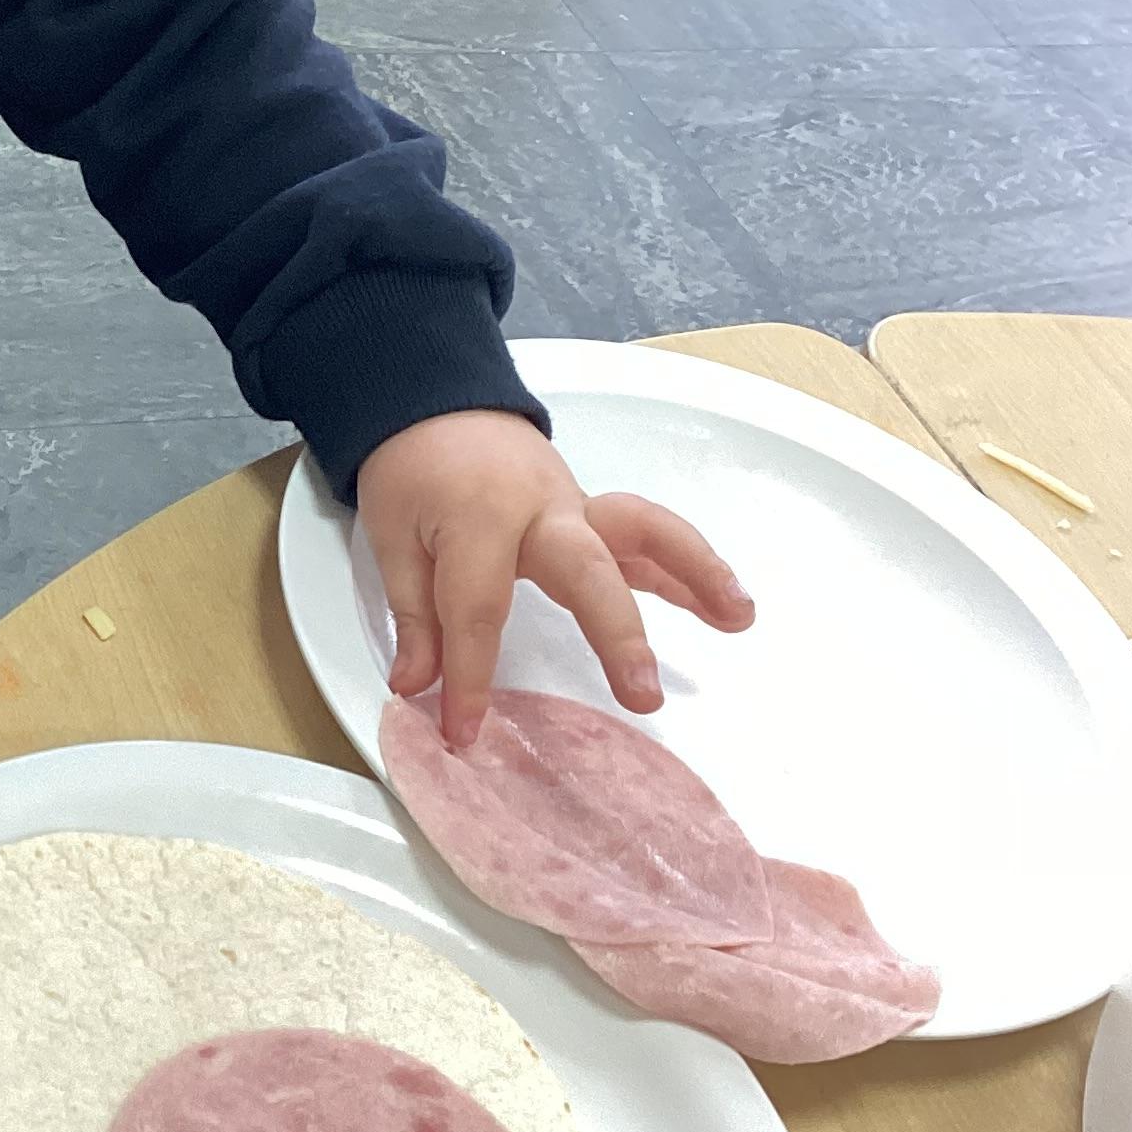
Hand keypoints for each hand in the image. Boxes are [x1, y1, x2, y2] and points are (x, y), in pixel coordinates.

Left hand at [356, 410, 753, 752]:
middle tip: (643, 695)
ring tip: (739, 619)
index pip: (477, 609)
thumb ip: (414, 615)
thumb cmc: (411, 469)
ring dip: (697, 575)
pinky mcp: (591, 514)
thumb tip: (416, 687)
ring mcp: (576, 508)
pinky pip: (646, 540)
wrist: (435, 399)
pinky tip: (724, 609)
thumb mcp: (391, 536)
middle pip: (587, 572)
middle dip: (617, 636)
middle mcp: (543, 510)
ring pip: (645, 534)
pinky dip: (687, 571)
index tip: (462, 732)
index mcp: (481, 516)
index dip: (470, 676)